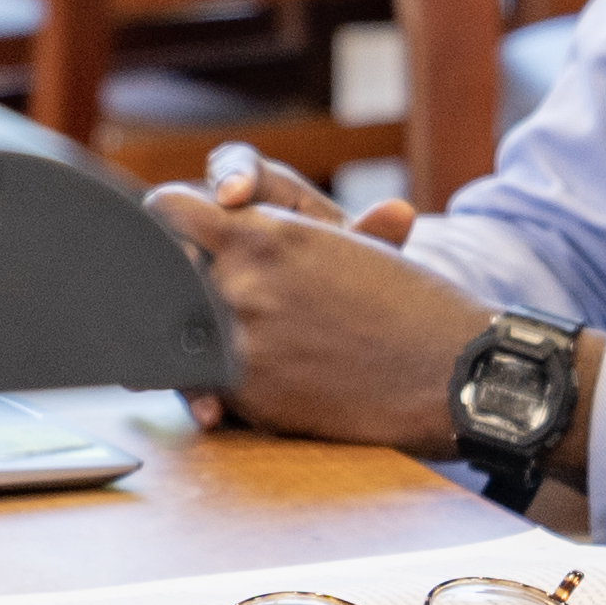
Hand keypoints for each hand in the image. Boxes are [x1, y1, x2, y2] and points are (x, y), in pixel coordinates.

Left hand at [150, 171, 491, 457]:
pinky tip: (218, 390)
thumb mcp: (338, 249)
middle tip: (163, 295)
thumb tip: (215, 226)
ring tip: (178, 346)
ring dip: (173, 337)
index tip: (167, 241)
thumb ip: (267, 239)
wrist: (448, 370)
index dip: (166, 225)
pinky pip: (200, 384)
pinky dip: (205, 387)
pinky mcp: (248, 394)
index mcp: (266, 233)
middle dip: (161, 281)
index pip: (170, 210)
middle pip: (157, 270)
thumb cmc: (406, 305)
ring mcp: (240, 340)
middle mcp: (243, 281)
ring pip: (167, 332)